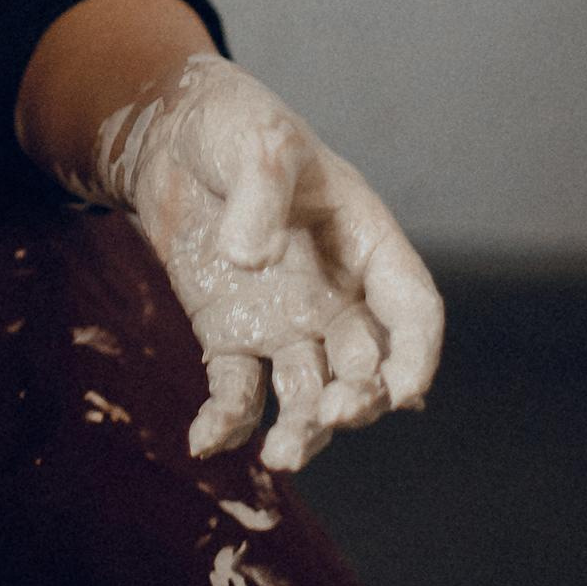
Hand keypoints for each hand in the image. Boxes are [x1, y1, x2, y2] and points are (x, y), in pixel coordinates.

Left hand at [96, 56, 444, 470]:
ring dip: (302, 430)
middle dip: (358, 400)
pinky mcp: (230, 336)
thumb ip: (262, 191)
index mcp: (366, 245)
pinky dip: (226, 421)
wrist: (170, 136)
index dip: (416, 355)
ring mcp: (285, 322)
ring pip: (308, 393)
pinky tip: (204, 440)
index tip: (404, 391)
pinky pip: (238, 392)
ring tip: (279, 458)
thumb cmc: (236, 127)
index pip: (413, 311)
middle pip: (366, 367)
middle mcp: (335, 296)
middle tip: (330, 414)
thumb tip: (249, 262)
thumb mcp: (260, 140)